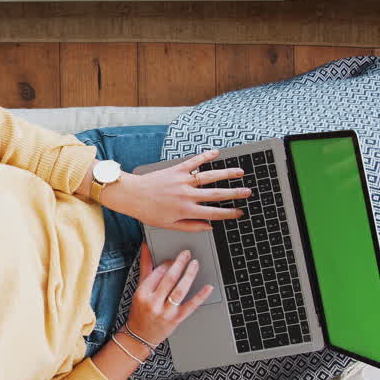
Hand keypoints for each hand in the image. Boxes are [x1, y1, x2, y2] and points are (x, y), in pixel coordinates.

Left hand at [102, 149, 251, 231]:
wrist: (132, 195)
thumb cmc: (148, 211)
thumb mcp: (169, 225)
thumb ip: (191, 226)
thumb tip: (208, 226)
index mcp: (186, 210)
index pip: (213, 213)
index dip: (229, 213)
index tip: (239, 213)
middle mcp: (187, 194)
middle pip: (217, 194)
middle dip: (234, 193)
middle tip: (248, 192)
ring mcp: (183, 180)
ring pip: (209, 176)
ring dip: (226, 174)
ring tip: (240, 172)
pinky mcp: (176, 169)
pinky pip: (193, 162)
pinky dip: (205, 156)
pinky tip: (215, 153)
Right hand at [126, 243, 212, 345]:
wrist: (140, 336)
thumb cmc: (139, 311)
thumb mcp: (139, 289)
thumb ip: (145, 267)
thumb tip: (145, 247)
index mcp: (142, 293)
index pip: (157, 273)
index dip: (167, 263)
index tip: (173, 258)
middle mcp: (153, 303)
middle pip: (169, 279)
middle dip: (179, 264)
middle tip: (186, 254)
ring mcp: (165, 312)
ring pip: (179, 291)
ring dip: (189, 275)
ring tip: (195, 264)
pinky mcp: (176, 320)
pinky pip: (190, 306)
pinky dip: (200, 296)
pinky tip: (208, 287)